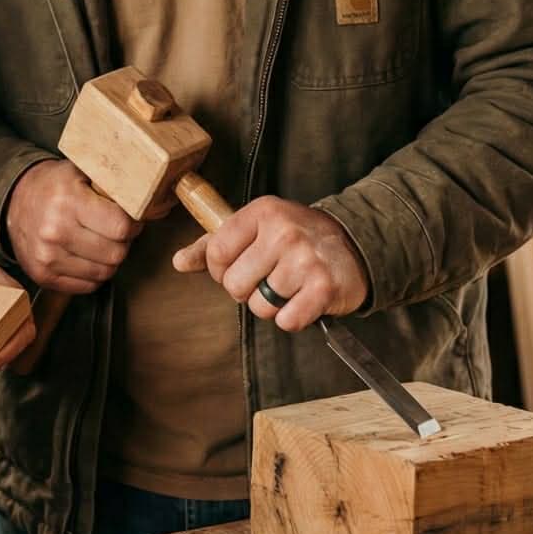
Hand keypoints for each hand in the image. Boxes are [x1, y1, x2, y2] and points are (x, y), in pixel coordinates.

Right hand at [4, 159, 138, 293]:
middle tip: (116, 231)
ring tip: (100, 241)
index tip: (129, 218)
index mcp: (68, 201)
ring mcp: (47, 258)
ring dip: (109, 259)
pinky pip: (88, 286)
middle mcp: (55, 232)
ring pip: (104, 273)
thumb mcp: (82, 172)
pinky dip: (93, 274)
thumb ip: (115, 184)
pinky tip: (86, 255)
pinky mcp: (43, 276)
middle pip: (116, 254)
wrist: (14, 202)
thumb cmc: (55, 186)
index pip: (121, 227)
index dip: (133, 224)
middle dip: (123, 243)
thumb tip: (160, 203)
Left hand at [172, 198, 367, 331]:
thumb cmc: (295, 237)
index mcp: (262, 212)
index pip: (215, 253)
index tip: (239, 267)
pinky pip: (286, 321)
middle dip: (247, 290)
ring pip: (260, 307)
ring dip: (271, 305)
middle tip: (268, 278)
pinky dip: (293, 317)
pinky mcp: (324, 288)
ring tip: (288, 286)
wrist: (354, 243)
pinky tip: (303, 299)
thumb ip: (213, 244)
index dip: (220, 270)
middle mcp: (283, 232)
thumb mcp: (255, 228)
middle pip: (235, 285)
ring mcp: (305, 260)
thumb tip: (178, 262)